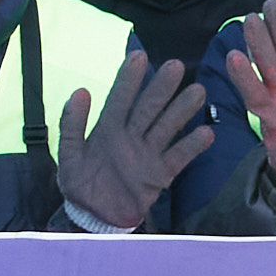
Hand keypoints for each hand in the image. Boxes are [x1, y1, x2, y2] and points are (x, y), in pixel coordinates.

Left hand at [54, 46, 218, 229]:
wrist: (94, 219)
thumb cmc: (80, 185)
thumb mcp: (69, 155)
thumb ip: (72, 125)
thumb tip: (80, 90)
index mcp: (107, 129)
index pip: (119, 98)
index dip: (128, 78)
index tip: (139, 56)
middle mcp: (130, 136)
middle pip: (148, 108)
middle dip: (161, 87)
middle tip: (175, 66)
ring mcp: (147, 154)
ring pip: (166, 127)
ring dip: (181, 110)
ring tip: (197, 91)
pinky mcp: (160, 174)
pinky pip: (178, 157)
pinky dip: (191, 146)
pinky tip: (206, 132)